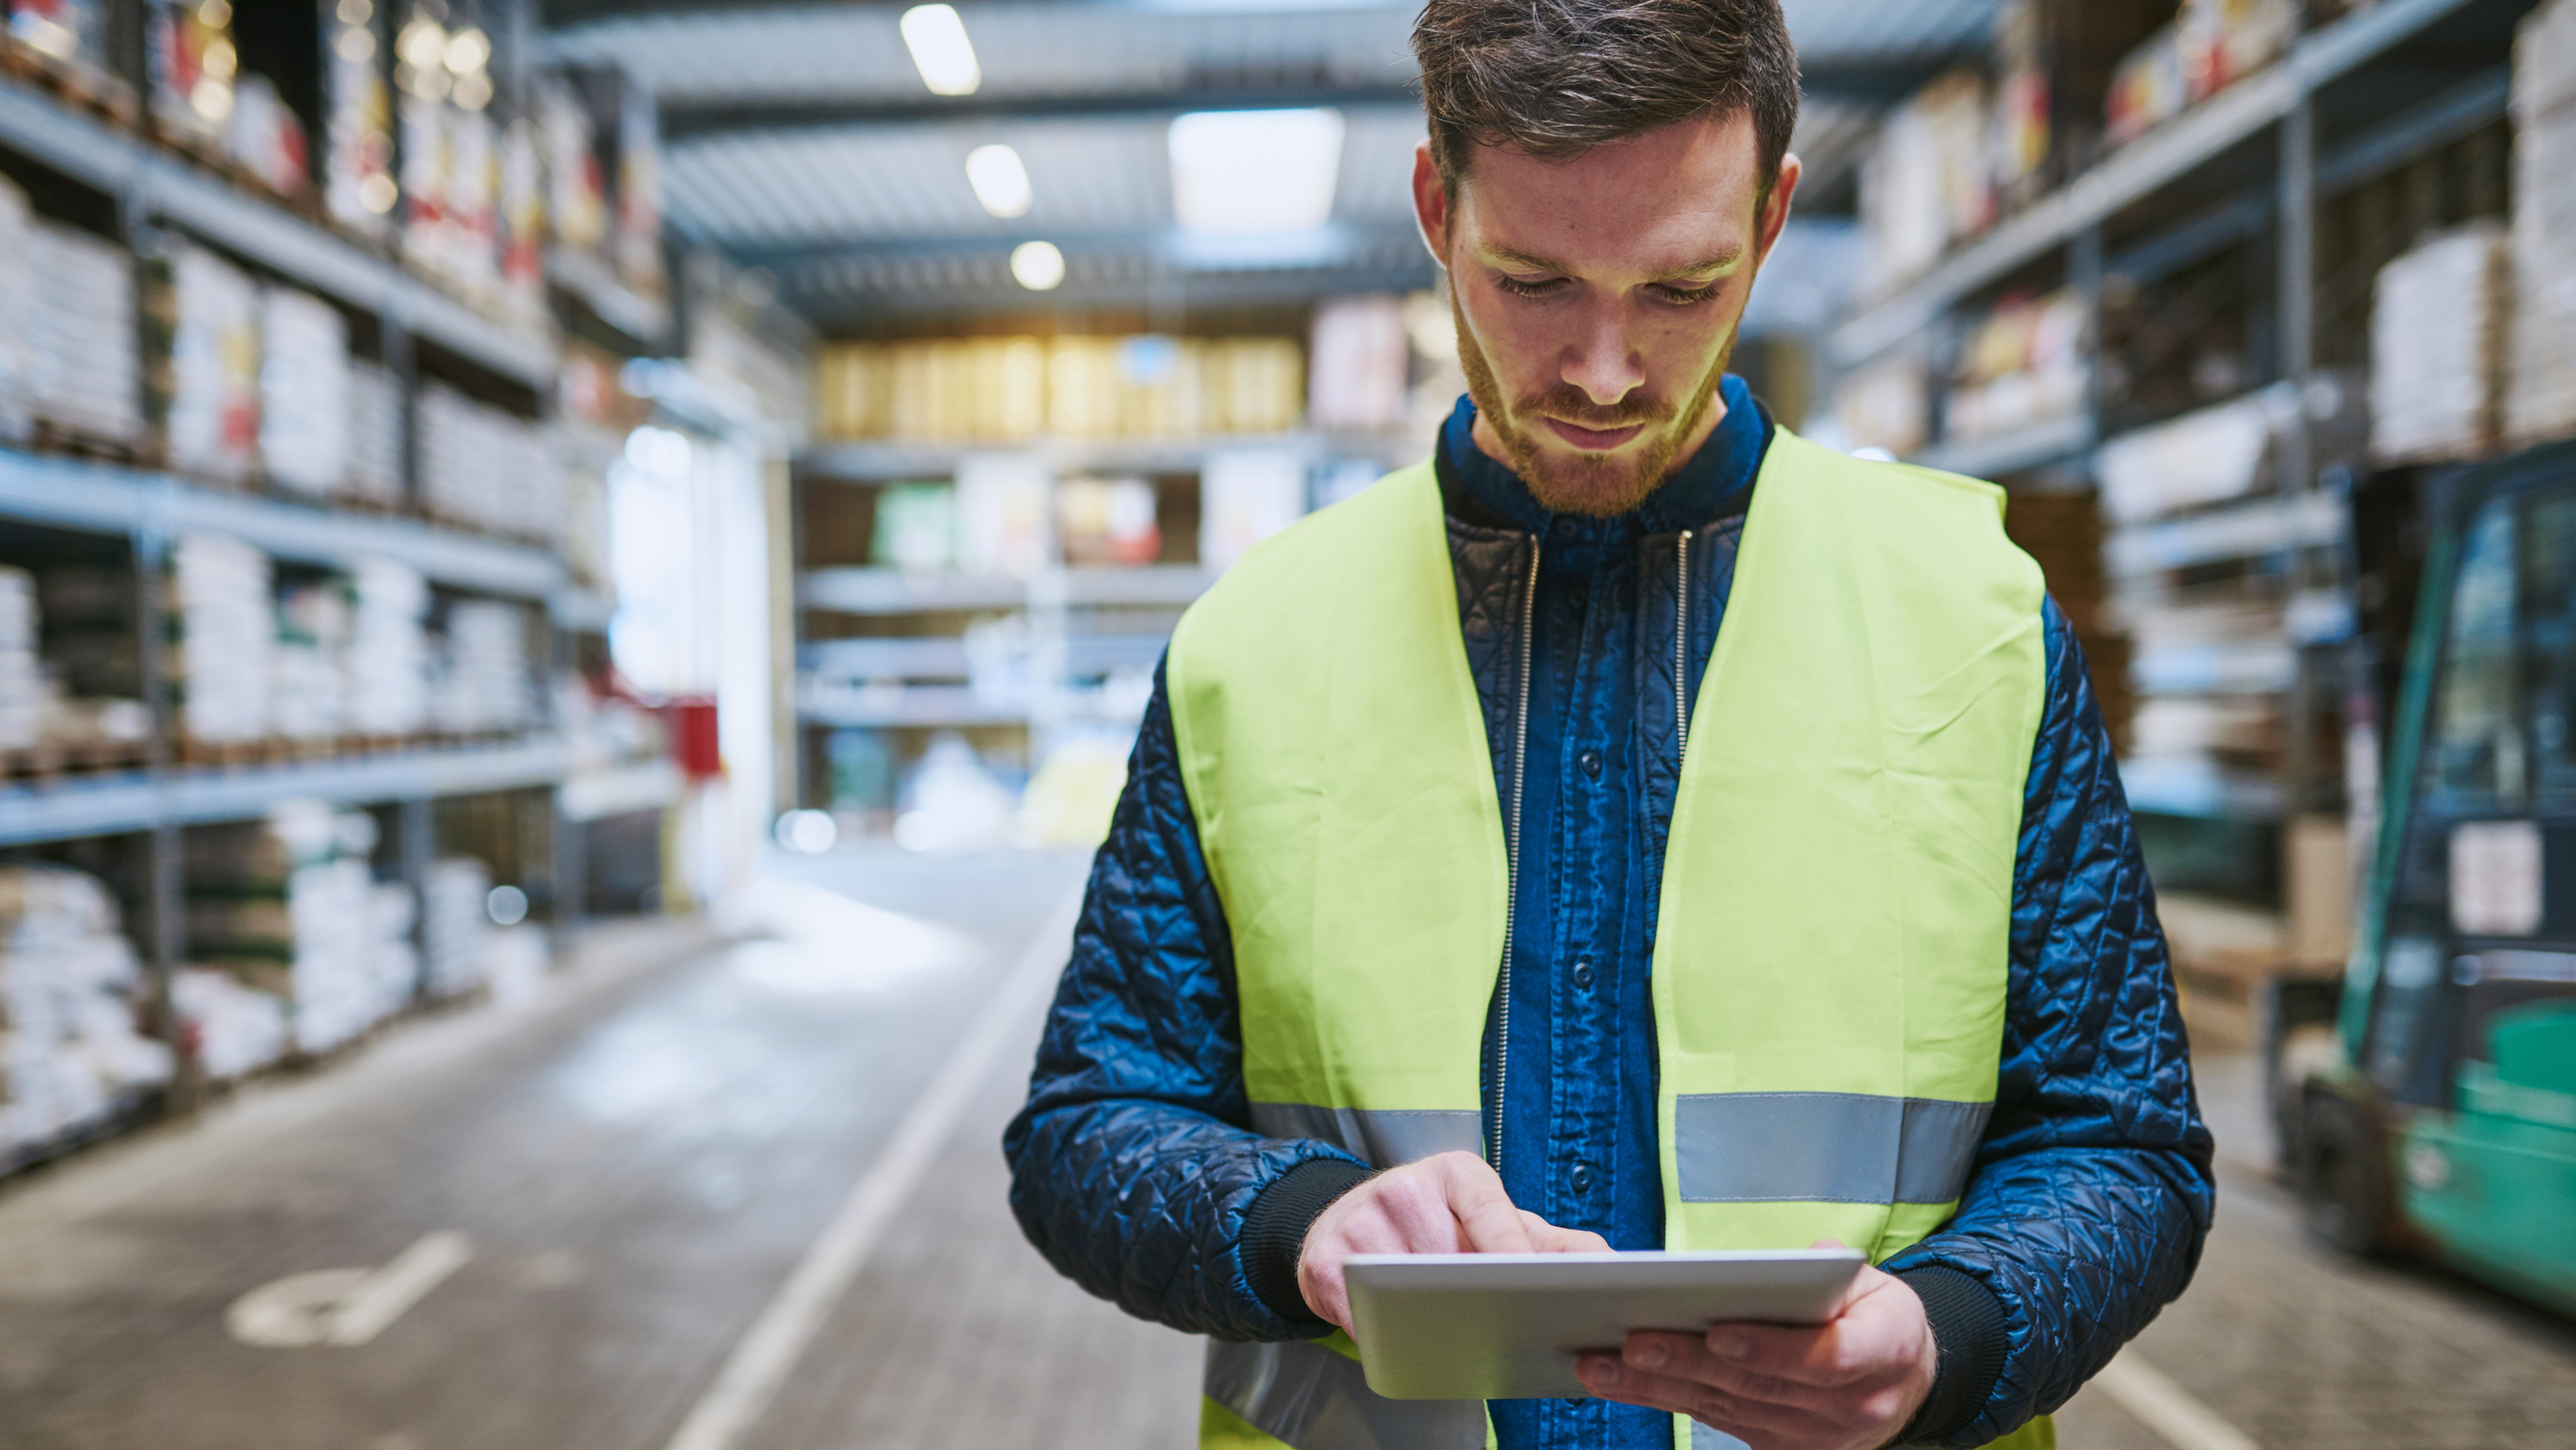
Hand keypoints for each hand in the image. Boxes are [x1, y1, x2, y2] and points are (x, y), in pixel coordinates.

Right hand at [1296, 1150, 1609, 1332]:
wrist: (1344, 1223)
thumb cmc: (1435, 1226)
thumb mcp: (1491, 1219)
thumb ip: (1549, 1243)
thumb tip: (1607, 1266)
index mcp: (1456, 1174)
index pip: (1490, 1207)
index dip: (1512, 1248)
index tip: (1532, 1284)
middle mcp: (1405, 1188)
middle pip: (1448, 1256)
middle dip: (1472, 1296)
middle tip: (1501, 1328)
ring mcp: (1360, 1221)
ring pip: (1405, 1289)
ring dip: (1429, 1321)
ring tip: (1449, 1335)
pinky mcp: (1323, 1258)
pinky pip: (1361, 1312)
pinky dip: (1384, 1334)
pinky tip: (1399, 1338)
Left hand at [1574, 1249, 1935, 1449]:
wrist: (1905, 1380)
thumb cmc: (1879, 1319)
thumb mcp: (1876, 1284)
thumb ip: (1840, 1271)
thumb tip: (1809, 1260)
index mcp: (1885, 1352)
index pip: (1826, 1357)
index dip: (1771, 1348)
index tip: (1719, 1332)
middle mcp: (1854, 1406)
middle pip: (1761, 1386)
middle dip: (1689, 1364)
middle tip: (1631, 1342)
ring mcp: (1818, 1436)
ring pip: (1729, 1409)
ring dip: (1661, 1388)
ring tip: (1604, 1365)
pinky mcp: (1785, 1447)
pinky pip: (1721, 1423)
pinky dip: (1671, 1401)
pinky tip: (1627, 1383)